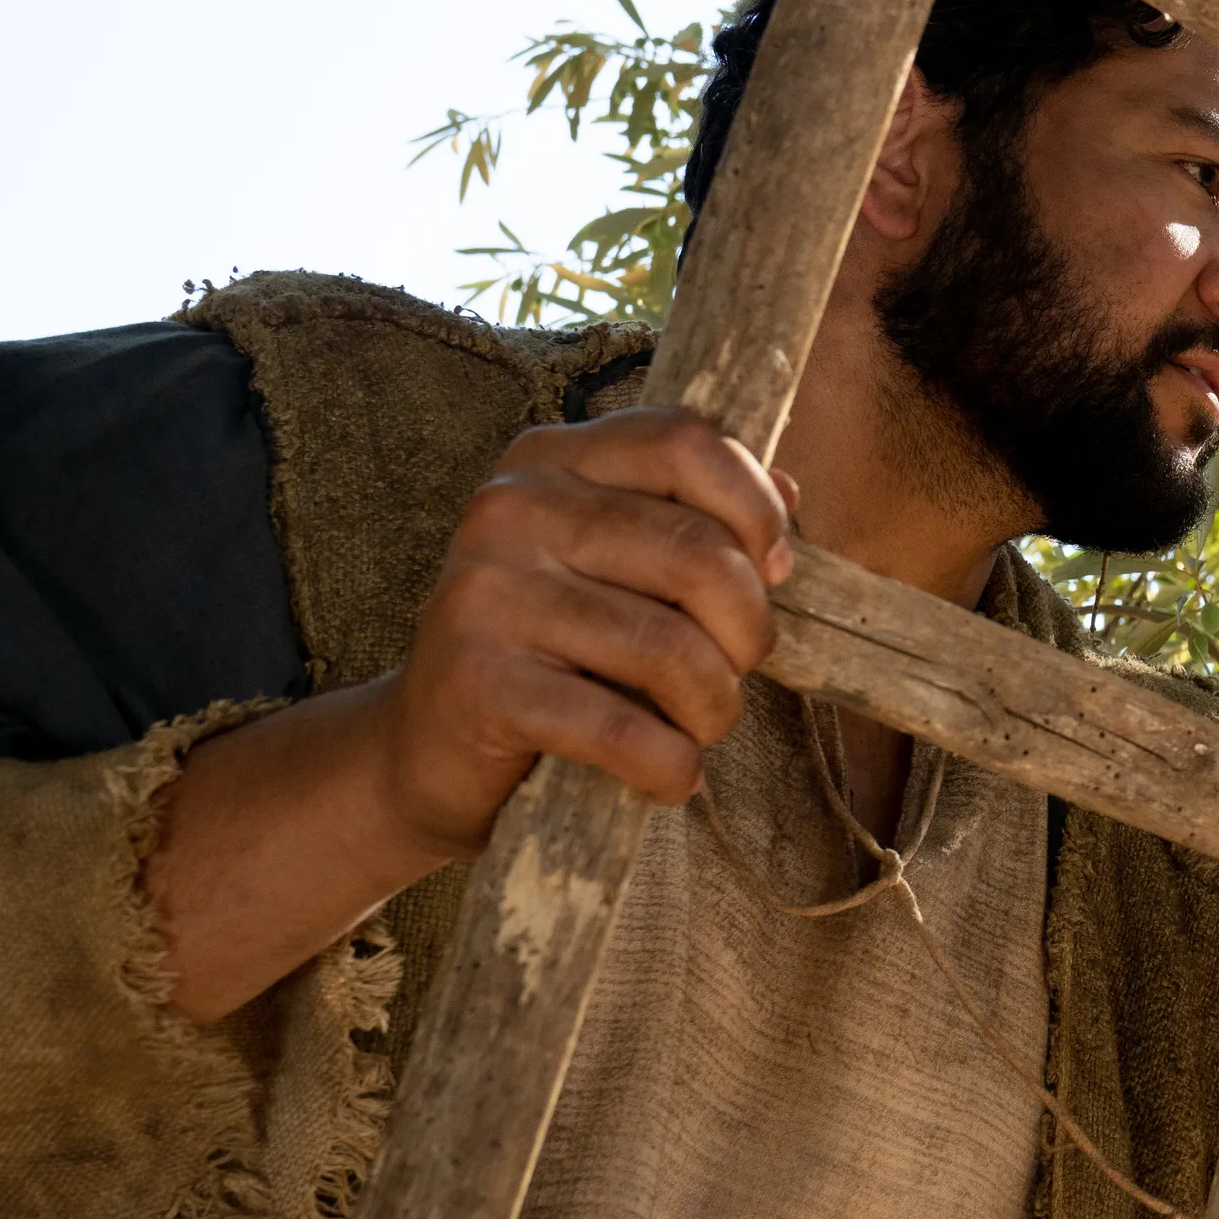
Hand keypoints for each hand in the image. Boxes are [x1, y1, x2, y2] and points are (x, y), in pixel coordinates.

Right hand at [364, 408, 795, 861]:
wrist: (428, 748)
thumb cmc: (555, 651)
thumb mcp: (619, 567)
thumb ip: (697, 519)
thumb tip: (789, 493)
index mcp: (551, 460)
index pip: (686, 442)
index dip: (756, 510)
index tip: (775, 572)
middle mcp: (510, 509)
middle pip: (697, 553)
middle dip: (748, 631)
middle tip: (735, 672)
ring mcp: (485, 593)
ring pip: (669, 647)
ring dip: (713, 706)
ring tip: (701, 727)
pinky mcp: (478, 682)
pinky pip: (622, 728)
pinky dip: (670, 764)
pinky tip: (671, 776)